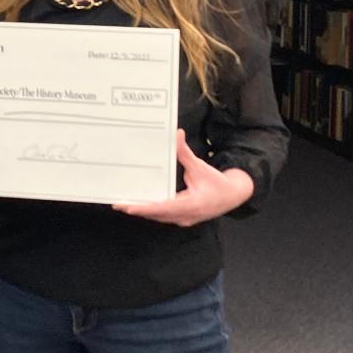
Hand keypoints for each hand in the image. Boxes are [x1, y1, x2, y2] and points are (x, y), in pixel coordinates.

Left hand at [113, 130, 254, 226]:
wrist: (234, 195)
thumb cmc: (218, 182)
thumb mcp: (199, 166)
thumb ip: (185, 153)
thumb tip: (177, 134)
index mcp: (192, 205)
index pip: (163, 208)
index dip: (145, 208)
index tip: (129, 208)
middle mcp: (186, 215)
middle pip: (157, 214)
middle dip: (137, 209)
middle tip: (118, 205)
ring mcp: (185, 219)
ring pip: (159, 217)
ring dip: (142, 211)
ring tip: (123, 205)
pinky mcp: (183, 218)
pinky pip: (163, 216)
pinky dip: (151, 211)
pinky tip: (139, 205)